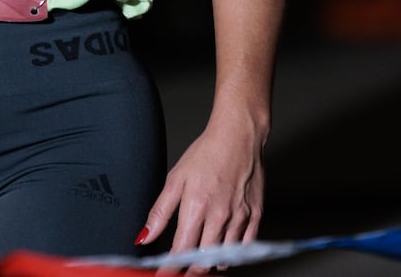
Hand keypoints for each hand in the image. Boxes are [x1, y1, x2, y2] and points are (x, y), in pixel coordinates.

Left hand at [137, 111, 265, 274]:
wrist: (238, 136)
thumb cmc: (206, 153)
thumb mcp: (175, 179)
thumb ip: (160, 212)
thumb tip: (144, 236)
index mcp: (196, 208)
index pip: (180, 251)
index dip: (170, 269)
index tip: (163, 275)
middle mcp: (219, 217)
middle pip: (203, 261)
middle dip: (189, 271)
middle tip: (180, 271)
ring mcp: (240, 218)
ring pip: (223, 257)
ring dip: (209, 265)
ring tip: (198, 264)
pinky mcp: (255, 216)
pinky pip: (244, 248)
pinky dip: (232, 256)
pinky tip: (221, 255)